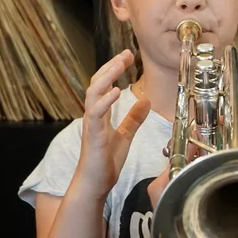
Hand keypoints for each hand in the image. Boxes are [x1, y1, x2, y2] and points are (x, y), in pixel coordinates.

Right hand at [74, 50, 150, 199]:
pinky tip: (115, 91)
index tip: (128, 56)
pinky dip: (104, 101)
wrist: (95, 184)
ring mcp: (91, 125)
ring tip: (119, 63)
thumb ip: (133, 119)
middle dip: (111, 66)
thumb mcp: (125, 136)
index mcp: (100, 114)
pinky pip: (95, 114)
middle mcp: (93, 116)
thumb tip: (146, 101)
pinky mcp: (93, 137)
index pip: (105, 85)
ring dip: (106, 77)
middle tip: (126, 53)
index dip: (114, 69)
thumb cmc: (106, 161)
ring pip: (93, 93)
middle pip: (97, 83)